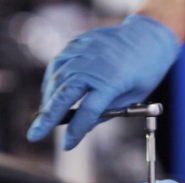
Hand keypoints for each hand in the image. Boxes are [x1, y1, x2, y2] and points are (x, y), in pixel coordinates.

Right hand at [27, 15, 179, 149]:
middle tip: (34, 135)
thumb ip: (106, 111)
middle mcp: (94, 64)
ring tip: (46, 117)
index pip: (88, 110)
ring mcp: (83, 51)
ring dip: (49, 100)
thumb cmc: (145, 69)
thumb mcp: (132, 97)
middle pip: (65, 94)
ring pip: (57, 78)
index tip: (68, 145)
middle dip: (48, 117)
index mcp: (113, 80)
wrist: (149, 35)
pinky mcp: (77, 43)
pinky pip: (58, 64)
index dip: (76, 130)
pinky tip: (52, 94)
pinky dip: (52, 81)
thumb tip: (82, 126)